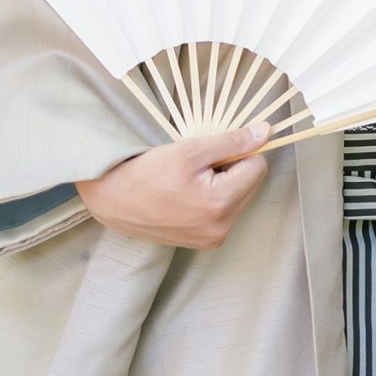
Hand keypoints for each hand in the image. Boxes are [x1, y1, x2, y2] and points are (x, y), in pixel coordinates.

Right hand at [76, 123, 270, 249]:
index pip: (257, 165)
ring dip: (221, 185)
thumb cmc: (145, 172)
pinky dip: (211, 199)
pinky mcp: (202, 243)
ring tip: (187, 182)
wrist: (110, 199)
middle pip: (249, 184)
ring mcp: (211, 239)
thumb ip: (233, 142)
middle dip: (231, 170)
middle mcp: (221, 229)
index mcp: (221, 204)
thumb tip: (266, 132)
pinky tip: (185, 195)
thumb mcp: (191, 150)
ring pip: (237, 198)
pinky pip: (222, 212)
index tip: (212, 152)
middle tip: (196, 168)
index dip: (238, 152)